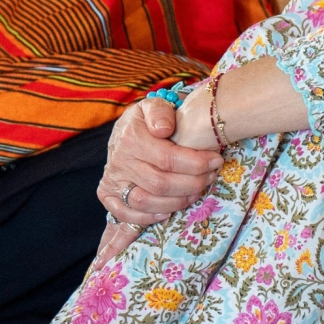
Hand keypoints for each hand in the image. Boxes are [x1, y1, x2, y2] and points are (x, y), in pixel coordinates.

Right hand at [95, 97, 222, 261]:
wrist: (123, 132)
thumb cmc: (145, 121)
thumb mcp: (153, 106)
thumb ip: (160, 112)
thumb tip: (164, 129)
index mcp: (131, 138)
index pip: (167, 159)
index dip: (196, 164)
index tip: (215, 161)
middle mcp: (120, 162)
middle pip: (160, 184)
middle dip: (192, 184)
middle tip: (210, 177)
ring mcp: (112, 181)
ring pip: (146, 202)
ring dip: (177, 201)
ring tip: (196, 191)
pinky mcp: (108, 196)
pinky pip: (127, 215)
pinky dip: (149, 217)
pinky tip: (169, 210)